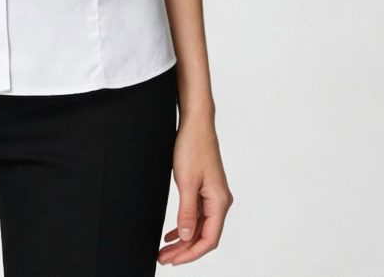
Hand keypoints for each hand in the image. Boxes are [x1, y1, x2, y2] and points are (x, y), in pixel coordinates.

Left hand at [158, 116, 233, 265]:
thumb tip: (186, 238)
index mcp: (219, 202)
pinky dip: (185, 225)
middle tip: (163, 258)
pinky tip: (172, 233)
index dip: (191, 253)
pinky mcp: (205, 189)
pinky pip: (197, 215)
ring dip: (183, 239)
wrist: (195, 123)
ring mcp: (213, 196)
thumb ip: (187, 212)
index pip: (209, 239)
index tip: (174, 261)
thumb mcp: (186, 182)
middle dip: (184, 250)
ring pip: (199, 226)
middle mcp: (220, 201)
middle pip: (204, 236)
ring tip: (165, 250)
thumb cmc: (192, 147)